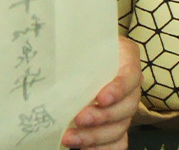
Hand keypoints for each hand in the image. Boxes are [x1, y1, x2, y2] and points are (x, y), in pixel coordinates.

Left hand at [62, 34, 141, 148]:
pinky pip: (117, 143)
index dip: (118, 89)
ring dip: (95, 136)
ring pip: (120, 128)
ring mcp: (125, 108)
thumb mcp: (80, 39)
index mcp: (126, 59)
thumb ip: (73, 43)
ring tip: (71, 138)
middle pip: (126, 107)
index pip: (130, 75)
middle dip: (102, 116)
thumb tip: (48, 47)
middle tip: (79, 119)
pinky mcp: (118, 126)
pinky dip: (102, 149)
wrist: (81, 56)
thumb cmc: (80, 45)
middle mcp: (131, 86)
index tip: (101, 98)